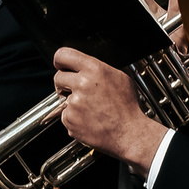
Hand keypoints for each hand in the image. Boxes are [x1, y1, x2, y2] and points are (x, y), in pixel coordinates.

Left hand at [55, 50, 164, 169]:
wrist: (130, 133)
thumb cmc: (128, 108)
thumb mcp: (120, 78)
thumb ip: (99, 70)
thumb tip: (86, 68)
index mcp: (94, 69)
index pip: (63, 55)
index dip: (59, 61)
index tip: (61, 66)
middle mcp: (82, 84)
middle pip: (58, 77)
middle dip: (64, 84)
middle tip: (76, 91)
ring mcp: (74, 103)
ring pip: (64, 99)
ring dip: (73, 103)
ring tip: (92, 110)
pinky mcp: (70, 119)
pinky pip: (66, 115)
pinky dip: (75, 118)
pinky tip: (90, 120)